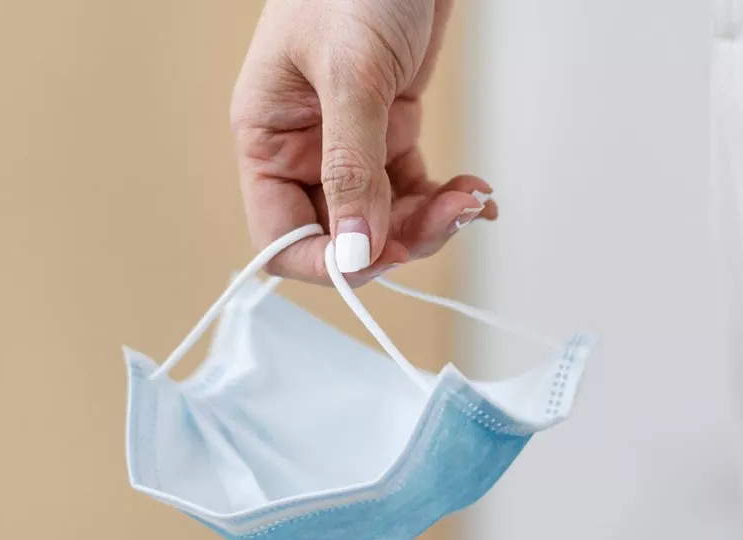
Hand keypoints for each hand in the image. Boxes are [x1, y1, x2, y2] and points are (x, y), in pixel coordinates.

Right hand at [231, 0, 495, 285]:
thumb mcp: (352, 74)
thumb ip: (351, 167)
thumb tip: (353, 251)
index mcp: (267, 137)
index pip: (281, 235)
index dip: (327, 261)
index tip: (375, 259)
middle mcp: (303, 148)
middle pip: (342, 234)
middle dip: (395, 240)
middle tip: (447, 219)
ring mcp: (350, 141)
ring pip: (385, 217)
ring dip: (431, 221)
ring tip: (472, 198)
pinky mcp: (391, 128)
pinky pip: (413, 189)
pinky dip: (445, 199)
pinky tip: (475, 191)